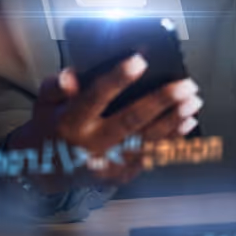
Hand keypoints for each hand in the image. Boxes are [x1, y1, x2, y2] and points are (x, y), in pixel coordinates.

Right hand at [7, 56, 201, 193]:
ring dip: (174, 121)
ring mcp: (108, 163)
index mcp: (71, 122)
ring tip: (193, 102)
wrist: (45, 170)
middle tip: (184, 85)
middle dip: (161, 101)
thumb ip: (55, 86)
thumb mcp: (43, 102)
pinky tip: (186, 124)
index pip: (96, 97)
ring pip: (147, 141)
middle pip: (131, 120)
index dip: (118, 78)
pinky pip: (151, 156)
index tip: (139, 60)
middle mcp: (91, 145)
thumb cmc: (49, 128)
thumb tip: (71, 76)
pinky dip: (171, 141)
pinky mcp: (119, 175)